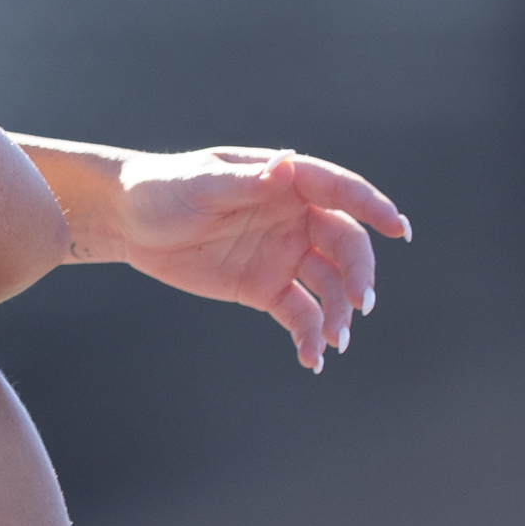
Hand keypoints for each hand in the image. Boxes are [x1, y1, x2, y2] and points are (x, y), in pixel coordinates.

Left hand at [101, 148, 408, 372]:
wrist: (126, 221)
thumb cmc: (162, 188)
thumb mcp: (200, 184)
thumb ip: (246, 182)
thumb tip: (288, 166)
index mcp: (284, 183)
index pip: (339, 191)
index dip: (372, 207)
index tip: (399, 229)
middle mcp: (293, 219)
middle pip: (345, 244)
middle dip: (359, 273)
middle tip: (361, 303)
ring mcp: (283, 255)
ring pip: (329, 284)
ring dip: (340, 312)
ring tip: (336, 340)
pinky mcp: (265, 289)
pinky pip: (300, 314)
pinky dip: (310, 336)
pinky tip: (312, 359)